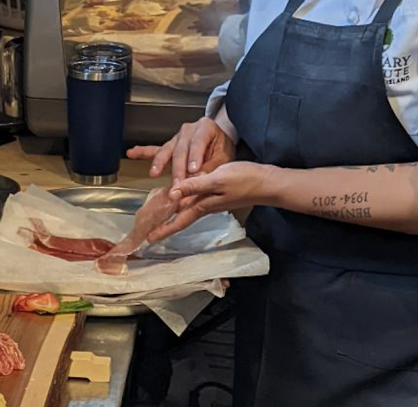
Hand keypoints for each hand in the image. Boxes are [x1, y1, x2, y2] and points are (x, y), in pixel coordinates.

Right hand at [126, 116, 234, 184]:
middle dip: (178, 168)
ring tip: (154, 173)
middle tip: (178, 183)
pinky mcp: (170, 146)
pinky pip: (155, 149)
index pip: (198, 142)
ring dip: (160, 163)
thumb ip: (212, 167)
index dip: (195, 156)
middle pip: (181, 149)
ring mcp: (177, 138)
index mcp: (205, 127)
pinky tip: (132, 153)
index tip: (193, 170)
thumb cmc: (222, 148)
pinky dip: (144, 152)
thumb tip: (200, 179)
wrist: (219, 141)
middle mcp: (189, 130)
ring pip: (167, 150)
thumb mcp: (224, 156)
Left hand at [146, 162, 276, 241]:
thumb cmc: (245, 180)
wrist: (267, 182)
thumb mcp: (217, 179)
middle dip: (166, 223)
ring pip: (189, 208)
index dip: (164, 229)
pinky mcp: (220, 192)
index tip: (149, 238)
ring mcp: (214, 200)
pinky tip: (183, 194)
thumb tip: (173, 193)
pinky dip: (187, 199)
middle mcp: (207, 205)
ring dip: (175, 212)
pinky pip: (198, 199)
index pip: (180, 220)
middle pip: (182, 217)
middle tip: (150, 229)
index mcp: (204, 204)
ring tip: (161, 213)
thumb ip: (195, 186)